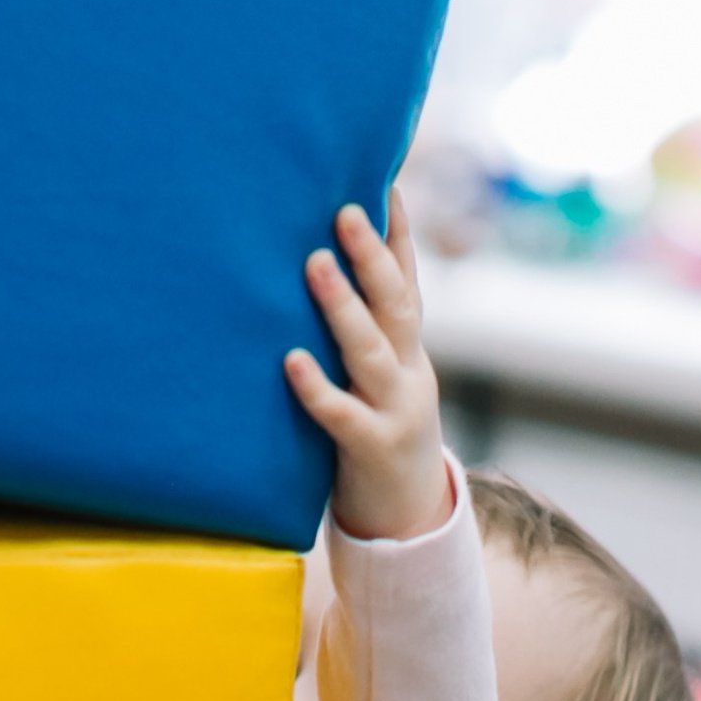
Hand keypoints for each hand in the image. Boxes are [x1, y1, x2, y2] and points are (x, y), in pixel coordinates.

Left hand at [284, 191, 448, 542]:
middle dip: (373, 254)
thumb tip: (316, 278)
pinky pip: (342, 415)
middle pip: (396, 303)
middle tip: (344, 209)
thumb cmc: (377, 437)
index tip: (383, 181)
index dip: (398, 233)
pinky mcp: (372, 449)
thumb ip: (361, 338)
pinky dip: (316, 388)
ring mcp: (395, 410)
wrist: (408, 519)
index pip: (408, 281)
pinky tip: (290, 361)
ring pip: (372, 350)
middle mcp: (409, 372)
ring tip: (313, 262)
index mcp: (409, 351)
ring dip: (343, 305)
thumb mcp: (378, 383)